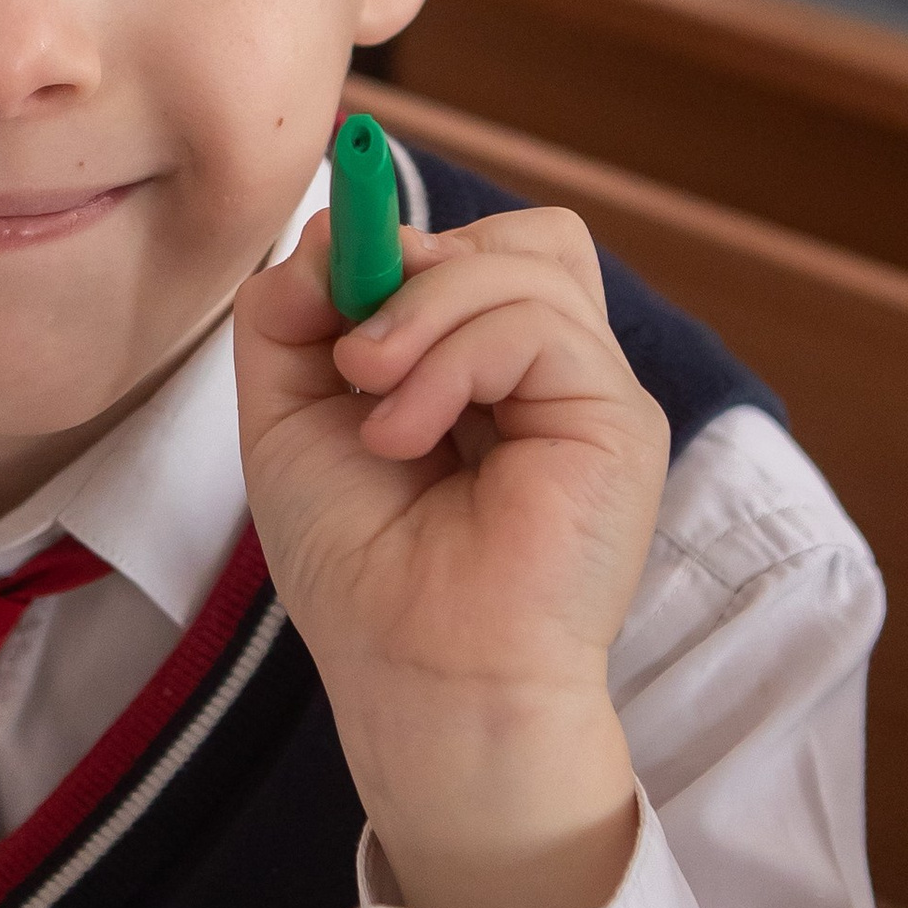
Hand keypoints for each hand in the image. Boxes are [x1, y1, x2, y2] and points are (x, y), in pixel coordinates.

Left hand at [233, 207, 666, 907]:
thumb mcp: (289, 418)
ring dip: (421, 316)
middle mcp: (543, 374)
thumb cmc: (360, 570)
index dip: (392, 245)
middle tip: (351, 355)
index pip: (468, 248)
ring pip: (525, 260)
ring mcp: (587, 392)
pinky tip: (408, 433)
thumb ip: (291, 315)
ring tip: (375, 407)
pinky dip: (454, 359)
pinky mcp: (618, 418)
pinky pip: (538, 323)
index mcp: (479, 369)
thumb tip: (325, 229)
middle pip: (512, 237)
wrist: (419, 678)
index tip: (321, 296)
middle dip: (409, 267)